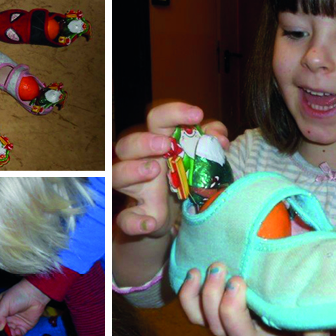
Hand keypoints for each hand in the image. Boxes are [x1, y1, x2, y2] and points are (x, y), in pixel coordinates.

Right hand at [0, 279, 50, 335]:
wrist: (35, 295)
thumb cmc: (17, 296)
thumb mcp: (4, 303)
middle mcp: (5, 317)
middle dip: (0, 332)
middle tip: (1, 334)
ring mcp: (14, 322)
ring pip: (8, 332)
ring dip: (9, 334)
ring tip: (12, 331)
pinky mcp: (23, 326)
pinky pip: (18, 334)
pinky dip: (17, 334)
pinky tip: (18, 331)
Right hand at [113, 102, 228, 236]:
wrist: (174, 217)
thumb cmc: (184, 178)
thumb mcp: (199, 158)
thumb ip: (209, 142)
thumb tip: (219, 138)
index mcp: (156, 142)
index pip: (157, 119)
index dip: (174, 112)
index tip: (197, 114)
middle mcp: (138, 161)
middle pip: (127, 144)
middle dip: (144, 141)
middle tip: (166, 145)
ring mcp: (133, 188)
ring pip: (116, 174)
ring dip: (132, 171)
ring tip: (153, 171)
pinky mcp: (133, 216)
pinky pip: (124, 218)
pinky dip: (134, 221)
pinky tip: (149, 222)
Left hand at [179, 263, 330, 335]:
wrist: (287, 311)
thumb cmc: (299, 313)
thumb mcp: (313, 322)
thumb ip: (314, 329)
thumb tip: (315, 335)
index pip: (239, 335)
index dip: (232, 310)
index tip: (239, 281)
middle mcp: (235, 333)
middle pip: (215, 324)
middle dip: (213, 295)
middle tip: (220, 267)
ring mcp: (220, 321)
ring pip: (198, 317)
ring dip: (196, 293)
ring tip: (201, 269)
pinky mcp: (209, 308)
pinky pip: (190, 307)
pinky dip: (187, 291)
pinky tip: (192, 272)